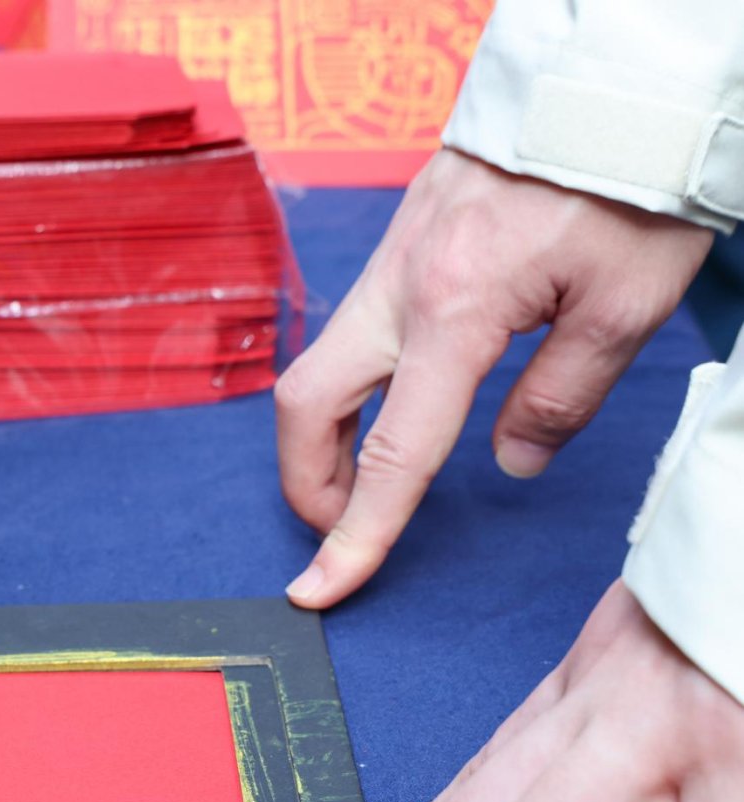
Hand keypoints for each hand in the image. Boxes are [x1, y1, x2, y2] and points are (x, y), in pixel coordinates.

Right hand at [277, 149, 711, 608]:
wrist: (606, 84)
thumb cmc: (626, 185)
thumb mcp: (624, 304)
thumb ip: (561, 395)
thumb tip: (510, 459)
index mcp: (455, 313)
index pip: (393, 453)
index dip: (355, 533)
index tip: (320, 587)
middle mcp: (400, 290)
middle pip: (306, 406)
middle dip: (308, 481)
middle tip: (342, 524)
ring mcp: (390, 262)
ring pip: (318, 367)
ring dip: (326, 434)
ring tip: (367, 474)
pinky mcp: (401, 242)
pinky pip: (352, 329)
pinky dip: (355, 384)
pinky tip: (401, 395)